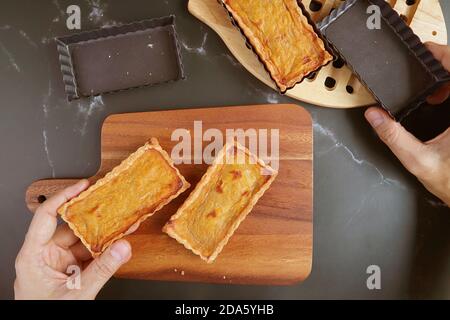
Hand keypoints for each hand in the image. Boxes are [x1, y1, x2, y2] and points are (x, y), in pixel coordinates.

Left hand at [14, 180, 131, 299]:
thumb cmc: (47, 316)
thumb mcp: (76, 294)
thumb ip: (102, 270)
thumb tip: (122, 247)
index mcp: (33, 256)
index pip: (46, 216)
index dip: (64, 197)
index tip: (82, 186)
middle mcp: (44, 256)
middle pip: (69, 227)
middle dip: (92, 216)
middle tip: (109, 203)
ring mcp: (58, 263)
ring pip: (82, 241)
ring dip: (101, 234)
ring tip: (120, 223)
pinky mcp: (70, 271)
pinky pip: (88, 254)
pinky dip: (103, 249)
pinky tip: (117, 243)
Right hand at [364, 42, 449, 205]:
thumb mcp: (418, 160)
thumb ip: (393, 136)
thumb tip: (375, 117)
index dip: (443, 55)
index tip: (426, 50)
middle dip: (441, 67)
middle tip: (421, 68)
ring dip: (445, 82)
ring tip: (429, 91)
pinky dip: (449, 92)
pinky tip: (436, 101)